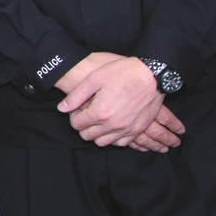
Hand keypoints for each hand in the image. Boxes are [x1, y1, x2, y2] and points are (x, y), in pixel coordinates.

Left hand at [57, 54, 181, 150]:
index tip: (79, 108)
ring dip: (97, 133)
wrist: (153, 75)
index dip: (74, 116)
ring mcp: (127, 129)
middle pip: (87, 136)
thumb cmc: (123, 73)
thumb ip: (76, 96)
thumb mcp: (95, 78)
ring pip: (102, 142)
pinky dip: (113, 137)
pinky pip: (120, 143)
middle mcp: (113, 125)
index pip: (76, 125)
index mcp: (100, 112)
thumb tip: (62, 108)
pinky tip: (113, 125)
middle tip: (88, 113)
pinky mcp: (138, 130)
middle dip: (83, 126)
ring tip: (99, 119)